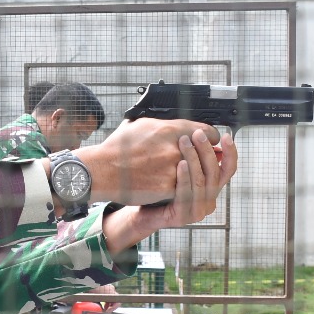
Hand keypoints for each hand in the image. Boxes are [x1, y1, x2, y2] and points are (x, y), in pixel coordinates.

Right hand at [76, 118, 221, 206]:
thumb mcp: (140, 125)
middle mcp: (176, 147)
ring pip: (196, 173)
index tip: (210, 142)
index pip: (207, 132)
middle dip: (206, 158)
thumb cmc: (117, 148)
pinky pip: (184, 189)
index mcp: (171, 129)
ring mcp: (173, 168)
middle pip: (205, 154)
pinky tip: (175, 188)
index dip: (210, 138)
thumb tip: (173, 124)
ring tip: (191, 176)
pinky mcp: (168, 187)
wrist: (103, 171)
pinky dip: (181, 189)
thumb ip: (162, 125)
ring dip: (196, 175)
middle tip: (208, 160)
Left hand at [100, 131, 237, 250]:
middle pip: (215, 173)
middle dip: (207, 151)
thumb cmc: (159, 187)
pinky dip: (184, 177)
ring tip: (185, 142)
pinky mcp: (183, 217)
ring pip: (201, 182)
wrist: (139, 209)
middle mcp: (208, 200)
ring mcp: (197, 211)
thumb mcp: (180, 168)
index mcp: (211, 188)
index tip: (225, 136)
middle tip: (198, 134)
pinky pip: (186, 194)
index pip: (228, 169)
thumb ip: (194, 155)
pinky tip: (179, 163)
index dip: (230, 152)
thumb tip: (204, 132)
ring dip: (194, 159)